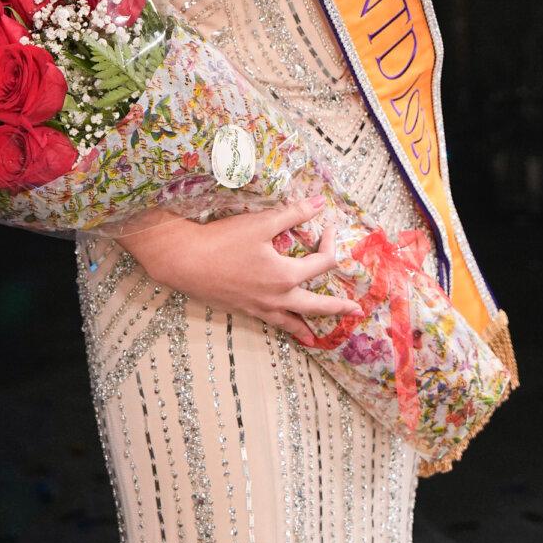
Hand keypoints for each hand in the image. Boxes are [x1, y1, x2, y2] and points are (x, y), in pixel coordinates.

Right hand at [116, 196, 363, 345]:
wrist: (186, 261)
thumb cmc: (223, 240)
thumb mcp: (262, 223)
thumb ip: (294, 213)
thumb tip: (319, 203)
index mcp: (285, 275)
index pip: (321, 262)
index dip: (330, 242)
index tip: (329, 225)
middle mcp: (277, 297)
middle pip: (316, 305)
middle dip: (337, 307)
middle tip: (355, 311)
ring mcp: (260, 307)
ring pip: (292, 321)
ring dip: (309, 326)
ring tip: (319, 338)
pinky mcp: (244, 310)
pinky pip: (271, 323)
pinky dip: (283, 329)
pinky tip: (284, 332)